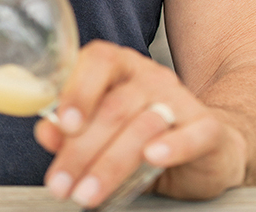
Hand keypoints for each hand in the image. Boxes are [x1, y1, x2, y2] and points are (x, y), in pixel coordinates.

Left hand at [35, 40, 246, 206]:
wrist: (209, 144)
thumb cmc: (147, 134)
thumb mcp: (107, 131)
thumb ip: (75, 131)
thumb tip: (45, 132)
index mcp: (120, 66)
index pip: (97, 61)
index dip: (77, 91)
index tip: (63, 126)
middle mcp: (149, 76)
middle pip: (114, 107)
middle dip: (82, 151)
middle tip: (63, 184)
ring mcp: (180, 99)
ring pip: (143, 126)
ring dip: (111, 164)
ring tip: (88, 193)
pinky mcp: (207, 128)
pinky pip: (191, 134)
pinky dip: (172, 146)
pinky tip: (153, 158)